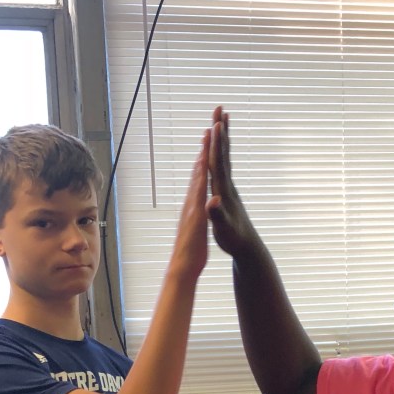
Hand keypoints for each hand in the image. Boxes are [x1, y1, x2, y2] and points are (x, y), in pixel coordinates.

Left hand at [169, 128, 209, 278]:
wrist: (181, 267)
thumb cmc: (192, 253)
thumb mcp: (199, 233)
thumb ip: (203, 213)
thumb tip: (207, 200)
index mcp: (196, 204)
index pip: (202, 173)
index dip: (207, 153)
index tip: (212, 132)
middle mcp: (191, 202)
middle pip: (197, 169)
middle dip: (204, 148)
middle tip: (209, 127)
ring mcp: (190, 207)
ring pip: (196, 177)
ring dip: (201, 159)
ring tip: (205, 144)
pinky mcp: (192, 213)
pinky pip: (196, 188)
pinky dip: (200, 176)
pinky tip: (201, 175)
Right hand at [207, 106, 258, 256]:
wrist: (247, 247)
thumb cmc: (233, 239)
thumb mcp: (223, 229)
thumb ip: (217, 215)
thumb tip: (213, 202)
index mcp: (224, 190)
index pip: (218, 163)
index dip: (216, 144)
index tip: (215, 123)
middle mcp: (228, 185)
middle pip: (224, 153)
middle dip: (221, 131)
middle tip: (220, 108)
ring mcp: (229, 187)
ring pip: (224, 157)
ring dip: (221, 138)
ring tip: (220, 121)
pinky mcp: (228, 192)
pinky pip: (223, 167)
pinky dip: (220, 154)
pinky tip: (218, 151)